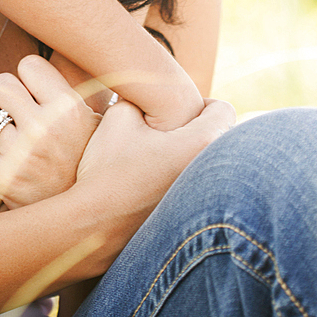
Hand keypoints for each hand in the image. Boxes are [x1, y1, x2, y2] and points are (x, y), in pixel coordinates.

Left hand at [0, 55, 101, 209]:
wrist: (94, 215)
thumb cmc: (90, 160)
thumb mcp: (96, 121)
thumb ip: (76, 90)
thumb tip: (83, 54)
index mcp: (70, 108)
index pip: (29, 65)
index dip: (26, 75)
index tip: (29, 88)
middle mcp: (46, 128)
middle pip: (1, 83)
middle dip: (3, 93)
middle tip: (12, 108)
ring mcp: (23, 155)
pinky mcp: (3, 180)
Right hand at [75, 97, 235, 222]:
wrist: (93, 223)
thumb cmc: (107, 166)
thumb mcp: (120, 114)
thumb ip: (143, 96)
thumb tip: (153, 93)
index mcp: (201, 143)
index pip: (223, 108)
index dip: (201, 103)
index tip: (178, 111)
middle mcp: (212, 174)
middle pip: (223, 138)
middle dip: (200, 130)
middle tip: (169, 132)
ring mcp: (204, 202)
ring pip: (213, 166)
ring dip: (195, 157)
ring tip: (163, 156)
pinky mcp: (190, 220)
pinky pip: (203, 191)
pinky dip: (188, 182)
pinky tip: (157, 182)